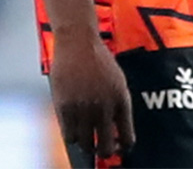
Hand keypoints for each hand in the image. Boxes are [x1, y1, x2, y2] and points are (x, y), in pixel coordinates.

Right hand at [49, 32, 133, 160]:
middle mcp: (104, 107)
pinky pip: (69, 136)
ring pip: (85, 145)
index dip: (123, 148)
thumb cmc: (98, 60)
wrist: (78, 42)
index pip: (127, 138)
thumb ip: (118, 106)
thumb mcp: (117, 81)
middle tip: (101, 148)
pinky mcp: (65, 107)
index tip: (119, 148)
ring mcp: (83, 108)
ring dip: (86, 144)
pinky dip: (72, 136)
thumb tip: (115, 133)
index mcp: (121, 100)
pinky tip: (74, 128)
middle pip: (106, 148)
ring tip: (86, 137)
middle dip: (104, 151)